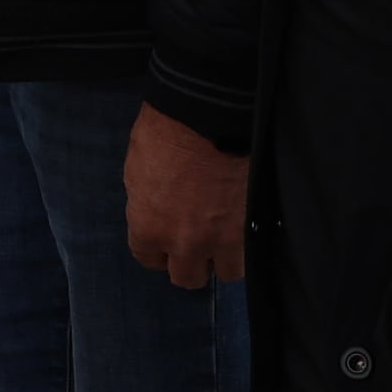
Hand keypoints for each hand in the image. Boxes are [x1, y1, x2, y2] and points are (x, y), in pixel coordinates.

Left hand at [124, 104, 249, 288]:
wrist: (210, 114)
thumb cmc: (166, 131)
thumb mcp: (138, 170)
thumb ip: (148, 203)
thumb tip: (157, 213)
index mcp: (149, 227)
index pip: (149, 260)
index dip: (159, 251)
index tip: (166, 242)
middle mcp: (185, 242)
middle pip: (187, 277)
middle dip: (190, 261)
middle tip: (196, 242)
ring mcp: (223, 239)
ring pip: (226, 273)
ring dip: (223, 258)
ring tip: (225, 237)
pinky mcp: (252, 226)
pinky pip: (252, 252)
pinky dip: (247, 244)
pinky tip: (244, 226)